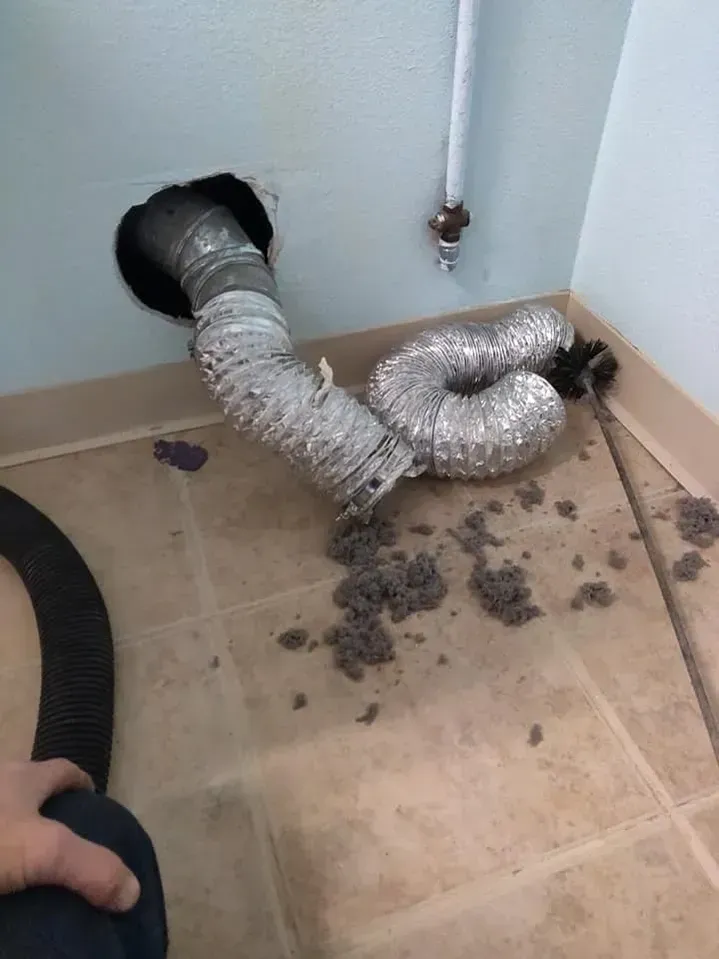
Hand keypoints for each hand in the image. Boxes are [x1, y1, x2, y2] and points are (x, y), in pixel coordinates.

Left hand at [0, 759, 139, 911]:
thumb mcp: (45, 850)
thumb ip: (90, 865)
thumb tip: (132, 891)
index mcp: (25, 776)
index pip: (64, 770)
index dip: (83, 785)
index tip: (96, 807)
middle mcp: (1, 782)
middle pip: (33, 792)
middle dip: (52, 813)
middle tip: (69, 845)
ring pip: (9, 817)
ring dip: (22, 834)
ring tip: (36, 868)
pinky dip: (5, 855)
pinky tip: (8, 878)